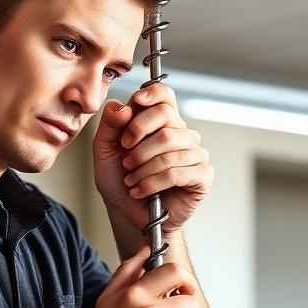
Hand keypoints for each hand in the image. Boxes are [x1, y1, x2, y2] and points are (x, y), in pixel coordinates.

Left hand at [93, 83, 213, 238]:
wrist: (127, 214)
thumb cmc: (119, 181)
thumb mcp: (104, 150)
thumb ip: (110, 125)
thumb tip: (122, 106)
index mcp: (160, 122)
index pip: (165, 96)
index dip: (153, 94)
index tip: (137, 101)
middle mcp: (181, 134)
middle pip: (165, 117)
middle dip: (138, 135)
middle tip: (125, 157)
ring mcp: (195, 154)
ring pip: (169, 146)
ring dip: (142, 166)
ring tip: (131, 179)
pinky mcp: (202, 175)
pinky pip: (177, 171)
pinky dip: (152, 182)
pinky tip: (140, 190)